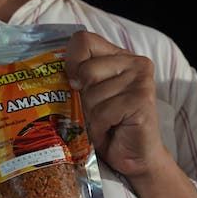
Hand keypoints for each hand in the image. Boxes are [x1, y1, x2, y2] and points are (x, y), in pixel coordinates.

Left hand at [65, 30, 165, 177]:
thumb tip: (54, 73)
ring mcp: (141, 81)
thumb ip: (78, 77)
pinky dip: (100, 127)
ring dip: (92, 117)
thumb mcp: (89, 95)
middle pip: (87, 70)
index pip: (84, 40)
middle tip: (96, 111)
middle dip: (84, 97)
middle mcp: (135, 63)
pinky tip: (111, 130)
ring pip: (92, 94)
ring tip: (105, 124)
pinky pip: (103, 112)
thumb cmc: (109, 125)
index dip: (72, 62)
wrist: (134, 157)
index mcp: (120, 56)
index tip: (74, 83)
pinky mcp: (142, 100)